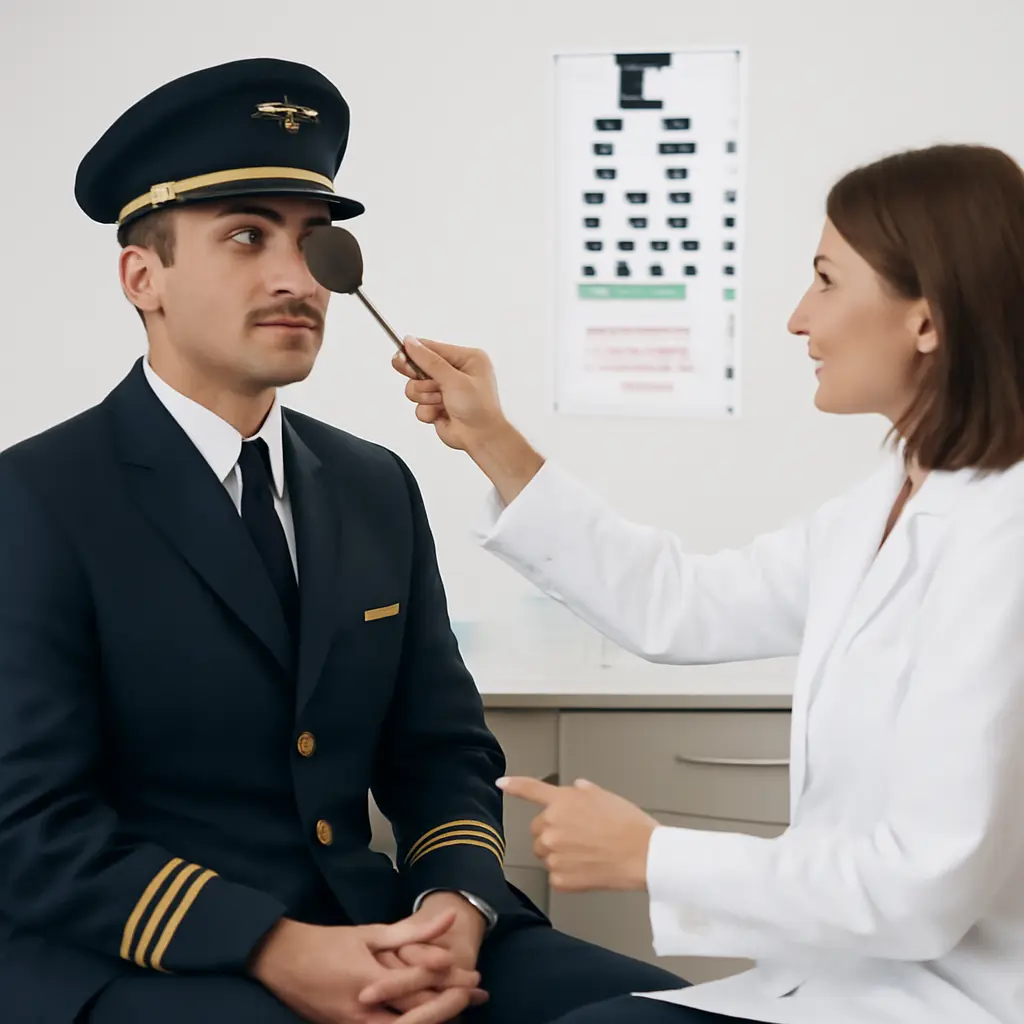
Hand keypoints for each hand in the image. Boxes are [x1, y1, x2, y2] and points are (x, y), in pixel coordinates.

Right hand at [250, 911, 470, 1023]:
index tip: (477, 977)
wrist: (282, 962)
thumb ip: (412, 931)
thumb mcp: (370, 933)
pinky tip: (431, 1018)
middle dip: (453, 1007)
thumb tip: (449, 919)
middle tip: (479, 996)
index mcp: (371, 981)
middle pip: (419, 1017)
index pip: (422, 987)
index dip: (454, 983)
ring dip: (436, 1019)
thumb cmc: (327, 944)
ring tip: (462, 1010)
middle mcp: (365, 1011)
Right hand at [393, 337, 544, 505]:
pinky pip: (418, 405)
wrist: (481, 438)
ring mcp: (444, 390)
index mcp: (466, 359)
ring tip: (442, 402)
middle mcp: (455, 372)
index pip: (432, 348)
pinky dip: (428, 411)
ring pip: (415, 387)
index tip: (400, 356)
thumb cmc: (479, 409)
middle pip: (419, 367)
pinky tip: (442, 414)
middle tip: (427, 384)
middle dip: (421, 380)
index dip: (414, 353)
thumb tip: (411, 343)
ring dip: (425, 397)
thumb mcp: (454, 379)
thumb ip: (430, 361)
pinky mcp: (436, 406)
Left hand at [498, 776, 658, 892]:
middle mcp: (552, 825)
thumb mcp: (605, 796)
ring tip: (587, 853)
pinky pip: (555, 876)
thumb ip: (583, 792)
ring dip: (558, 853)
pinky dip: (568, 874)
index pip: (530, 789)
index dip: (514, 785)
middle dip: (552, 832)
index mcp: (562, 801)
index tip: (502, 784)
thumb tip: (577, 791)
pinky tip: (588, 869)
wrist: (643, 855)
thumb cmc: (629, 825)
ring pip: (545, 854)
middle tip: (579, 836)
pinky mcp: (559, 879)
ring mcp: (553, 854)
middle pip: (538, 830)